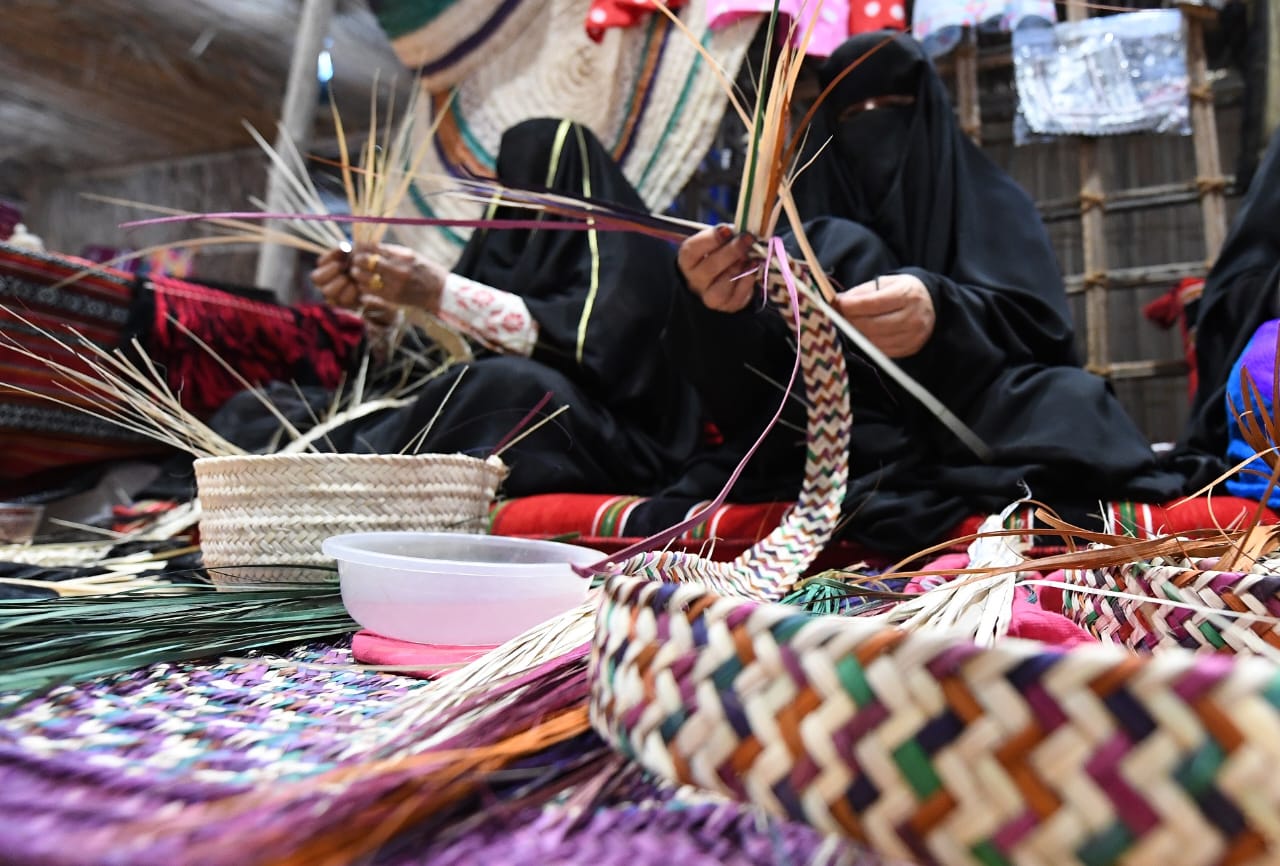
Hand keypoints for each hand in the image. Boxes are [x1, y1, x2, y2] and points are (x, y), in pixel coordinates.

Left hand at [312, 243, 446, 313]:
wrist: (439, 291)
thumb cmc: (425, 269)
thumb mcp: (410, 254)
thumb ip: (389, 251)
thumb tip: (368, 245)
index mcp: (401, 256)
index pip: (372, 248)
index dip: (360, 247)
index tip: (357, 247)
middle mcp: (397, 271)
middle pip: (364, 262)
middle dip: (356, 260)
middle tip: (355, 261)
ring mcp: (393, 286)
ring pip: (363, 279)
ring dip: (358, 275)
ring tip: (358, 273)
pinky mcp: (391, 298)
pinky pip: (369, 292)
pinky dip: (363, 287)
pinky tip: (365, 284)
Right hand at [677, 224, 758, 312]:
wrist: (724, 278)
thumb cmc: (720, 254)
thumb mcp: (718, 241)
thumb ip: (725, 235)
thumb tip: (742, 231)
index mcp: (688, 260)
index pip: (692, 250)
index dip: (711, 239)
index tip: (727, 230)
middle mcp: (694, 281)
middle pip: (709, 268)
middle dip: (731, 251)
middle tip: (747, 239)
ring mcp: (709, 297)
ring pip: (721, 287)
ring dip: (739, 268)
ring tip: (751, 256)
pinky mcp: (727, 306)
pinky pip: (737, 297)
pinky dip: (747, 281)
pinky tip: (754, 268)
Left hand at [834, 273, 934, 357]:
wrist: (931, 305)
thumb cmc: (903, 291)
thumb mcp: (886, 283)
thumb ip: (863, 292)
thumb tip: (839, 301)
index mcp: (907, 295)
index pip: (874, 303)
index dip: (853, 305)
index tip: (838, 304)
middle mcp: (912, 317)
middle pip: (873, 325)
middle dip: (851, 321)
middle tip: (840, 316)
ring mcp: (913, 335)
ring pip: (875, 340)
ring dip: (857, 334)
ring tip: (851, 324)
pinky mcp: (910, 348)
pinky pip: (882, 350)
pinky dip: (868, 343)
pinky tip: (864, 334)